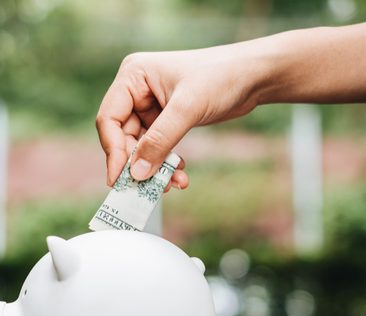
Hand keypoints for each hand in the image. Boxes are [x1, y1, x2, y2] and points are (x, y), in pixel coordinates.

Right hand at [95, 45, 264, 186]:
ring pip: (141, 147)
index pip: (110, 119)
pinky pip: (157, 147)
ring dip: (155, 168)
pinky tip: (180, 174)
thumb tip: (137, 174)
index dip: (113, 151)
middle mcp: (137, 90)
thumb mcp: (187, 109)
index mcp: (133, 76)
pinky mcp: (166, 118)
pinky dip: (166, 163)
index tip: (119, 179)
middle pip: (123, 137)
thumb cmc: (222, 76)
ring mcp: (151, 105)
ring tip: (173, 183)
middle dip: (138, 164)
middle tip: (147, 189)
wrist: (255, 75)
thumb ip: (160, 141)